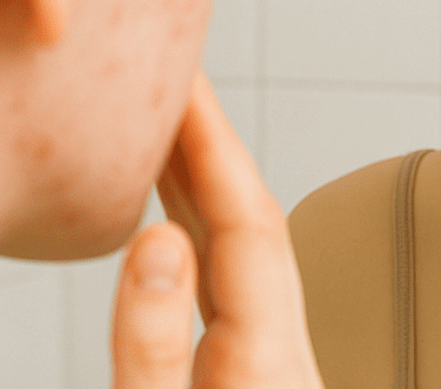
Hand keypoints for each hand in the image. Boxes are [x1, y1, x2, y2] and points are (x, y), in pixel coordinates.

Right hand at [111, 72, 324, 387]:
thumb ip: (154, 347)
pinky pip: (234, 288)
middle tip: (175, 84)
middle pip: (256, 227)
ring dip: (208, 189)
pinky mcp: (258, 384)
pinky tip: (175, 225)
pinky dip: (204, 237)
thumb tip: (158, 240)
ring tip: (166, 135)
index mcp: (271, 368)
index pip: (248, 224)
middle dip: (213, 148)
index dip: (214, 145)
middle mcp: (287, 361)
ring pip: (249, 257)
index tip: (187, 82)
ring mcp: (279, 373)